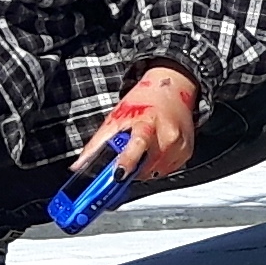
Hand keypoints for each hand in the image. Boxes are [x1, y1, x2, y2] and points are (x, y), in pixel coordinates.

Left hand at [75, 63, 199, 188]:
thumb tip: (79, 166)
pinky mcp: (186, 152)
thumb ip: (97, 144)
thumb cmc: (143, 101)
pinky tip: (154, 151)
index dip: (127, 162)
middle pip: (146, 166)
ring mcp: (179, 144)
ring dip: (143, 169)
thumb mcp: (117, 118)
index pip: (138, 145)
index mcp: (147, 122)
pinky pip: (166, 170)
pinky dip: (156, 166)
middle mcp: (167, 134)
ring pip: (155, 173)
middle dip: (131, 169)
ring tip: (142, 150)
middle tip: (124, 162)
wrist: (172, 88)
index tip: (118, 175)